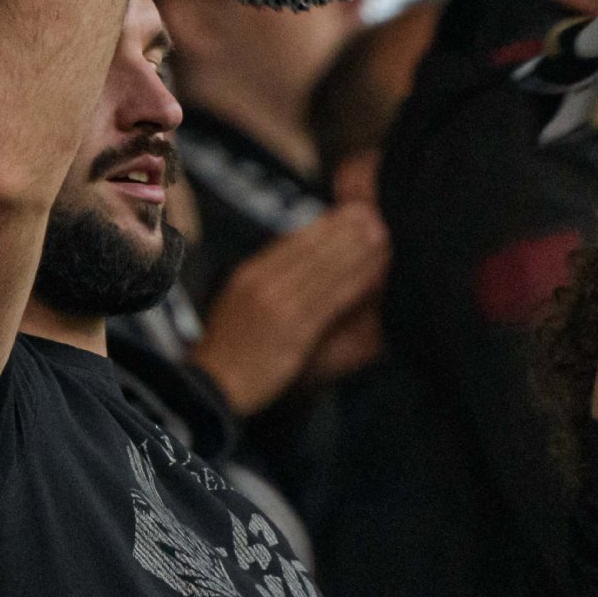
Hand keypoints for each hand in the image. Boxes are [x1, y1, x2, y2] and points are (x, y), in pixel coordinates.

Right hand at [187, 203, 389, 416]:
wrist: (215, 384)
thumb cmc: (232, 346)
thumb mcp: (239, 298)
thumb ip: (268, 276)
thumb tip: (303, 254)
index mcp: (250, 273)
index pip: (295, 241)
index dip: (328, 224)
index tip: (353, 212)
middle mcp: (264, 284)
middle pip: (313, 250)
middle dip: (346, 231)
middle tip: (375, 216)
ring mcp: (278, 307)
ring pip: (325, 271)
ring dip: (356, 252)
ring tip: (381, 238)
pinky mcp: (294, 332)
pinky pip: (330, 301)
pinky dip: (354, 284)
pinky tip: (373, 274)